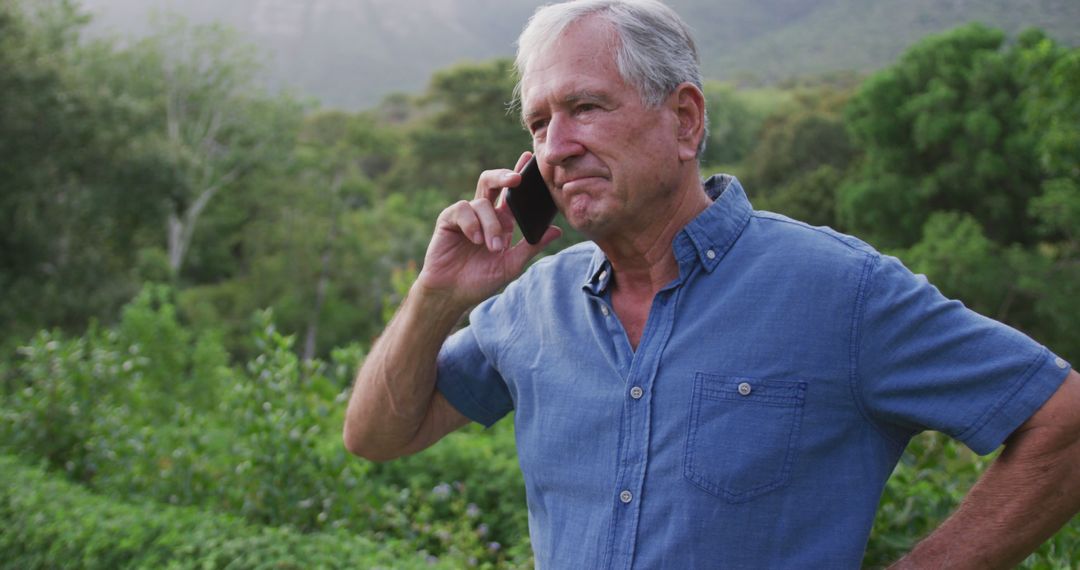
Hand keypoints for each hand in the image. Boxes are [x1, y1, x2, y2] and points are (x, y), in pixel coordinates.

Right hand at [416, 151, 561, 308]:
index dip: (519, 173)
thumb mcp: (512, 264)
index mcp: (500, 221)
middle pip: (492, 182)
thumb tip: (557, 230)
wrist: (453, 294)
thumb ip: (532, 246)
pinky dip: (472, 225)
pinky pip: (463, 209)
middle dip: (504, 175)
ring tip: (494, 248)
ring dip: (491, 225)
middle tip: (516, 180)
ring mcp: (465, 216)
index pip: (512, 193)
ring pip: (482, 202)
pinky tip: (475, 240)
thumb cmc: (480, 281)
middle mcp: (483, 214)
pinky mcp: (448, 219)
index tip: (529, 160)